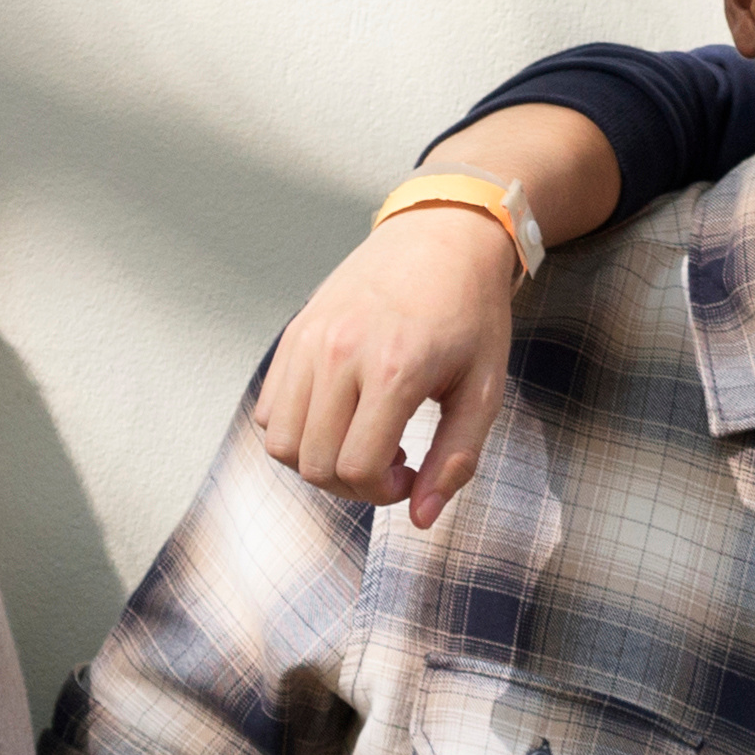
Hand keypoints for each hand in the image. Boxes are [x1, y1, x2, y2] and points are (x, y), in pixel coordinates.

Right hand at [248, 205, 529, 528]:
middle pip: (314, 464)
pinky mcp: (293, 334)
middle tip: (390, 461)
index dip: (383, 492)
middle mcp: (340, 353)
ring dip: (318, 460)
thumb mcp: (485, 390)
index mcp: (394, 369)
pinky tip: (339, 415)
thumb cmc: (471, 313)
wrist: (442, 236)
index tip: (410, 473)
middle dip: (352, 485)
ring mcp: (309, 341)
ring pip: (280, 443)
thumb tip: (421, 518)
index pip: (357, 468)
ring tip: (361, 436)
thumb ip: (457, 459)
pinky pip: (269, 410)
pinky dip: (296, 430)